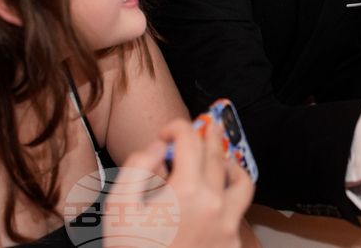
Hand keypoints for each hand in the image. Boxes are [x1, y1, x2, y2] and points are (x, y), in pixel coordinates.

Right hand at [108, 120, 253, 247]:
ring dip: (232, 164)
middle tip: (207, 124)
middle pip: (216, 156)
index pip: (189, 141)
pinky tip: (220, 196)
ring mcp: (227, 225)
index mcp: (186, 191)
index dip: (177, 128)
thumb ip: (138, 167)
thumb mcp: (119, 207)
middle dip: (209, 136)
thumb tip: (159, 147)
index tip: (168, 133)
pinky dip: (231, 198)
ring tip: (223, 158)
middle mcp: (214, 204)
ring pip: (242, 181)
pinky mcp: (231, 243)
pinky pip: (240, 212)